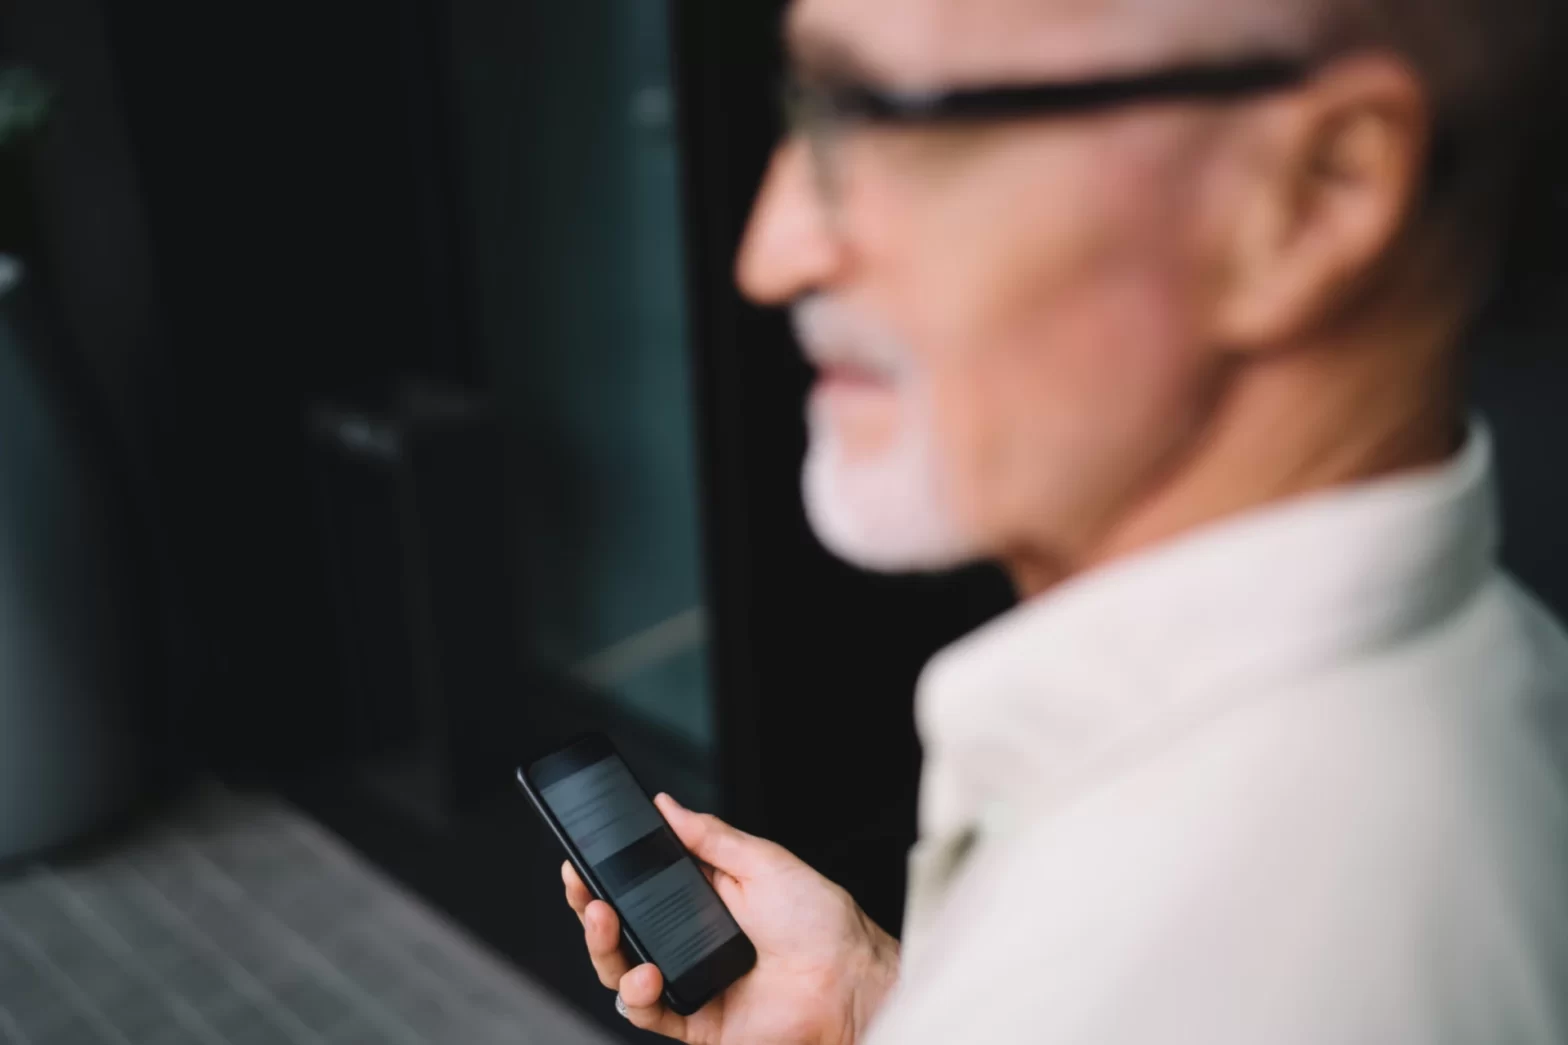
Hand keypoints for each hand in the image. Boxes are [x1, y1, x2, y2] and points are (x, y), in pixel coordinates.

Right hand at [562, 793, 898, 1044]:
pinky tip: (647, 974)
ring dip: (602, 946)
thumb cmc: (821, 923)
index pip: (639, 884)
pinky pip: (646, 1013)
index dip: (606, 872)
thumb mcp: (763, 862)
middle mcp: (688, 940)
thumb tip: (666, 805)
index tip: (580, 854)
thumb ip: (709, 837)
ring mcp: (688, 982)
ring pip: (621, 970)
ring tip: (605, 920)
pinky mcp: (694, 1023)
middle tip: (580, 883)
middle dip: (589, 905)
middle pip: (619, 927)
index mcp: (703, 897)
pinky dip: (636, 994)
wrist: (850, 982)